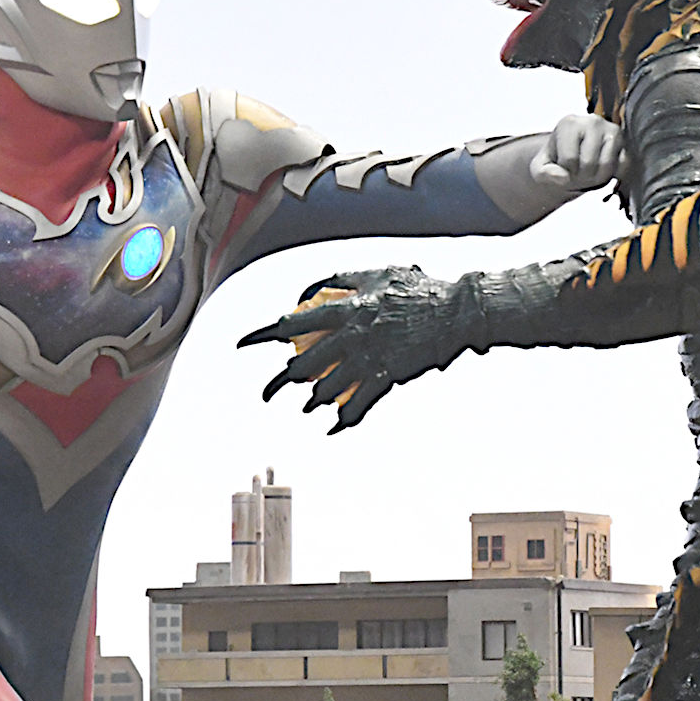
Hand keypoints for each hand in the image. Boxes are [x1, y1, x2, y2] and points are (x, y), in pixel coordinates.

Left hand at [239, 266, 482, 432]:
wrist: (454, 312)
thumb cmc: (418, 290)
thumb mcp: (378, 274)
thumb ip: (345, 280)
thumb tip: (318, 288)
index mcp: (346, 308)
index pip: (294, 322)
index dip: (265, 334)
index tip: (245, 343)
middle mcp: (352, 335)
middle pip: (306, 363)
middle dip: (284, 381)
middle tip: (271, 391)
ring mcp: (368, 357)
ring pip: (328, 387)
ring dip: (314, 400)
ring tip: (308, 405)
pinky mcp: (386, 375)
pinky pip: (359, 403)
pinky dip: (346, 418)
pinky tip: (337, 426)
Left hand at [530, 113, 625, 190]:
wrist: (573, 160)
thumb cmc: (556, 163)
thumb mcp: (540, 170)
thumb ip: (545, 174)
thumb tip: (563, 178)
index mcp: (569, 123)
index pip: (569, 159)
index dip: (566, 172)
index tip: (564, 167)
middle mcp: (593, 121)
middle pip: (589, 163)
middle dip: (582, 176)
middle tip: (578, 171)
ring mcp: (612, 130)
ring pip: (607, 165)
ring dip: (597, 177)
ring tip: (590, 170)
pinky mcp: (626, 142)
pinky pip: (624, 165)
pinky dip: (614, 174)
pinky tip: (604, 170)